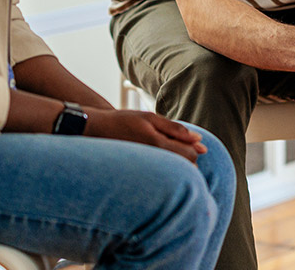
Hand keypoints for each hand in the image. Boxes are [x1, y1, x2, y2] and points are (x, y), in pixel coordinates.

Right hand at [84, 108, 206, 163]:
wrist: (94, 131)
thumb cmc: (124, 121)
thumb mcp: (150, 118)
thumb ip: (175, 129)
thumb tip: (199, 140)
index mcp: (157, 144)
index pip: (189, 155)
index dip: (196, 149)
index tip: (196, 144)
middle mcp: (152, 160)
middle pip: (184, 167)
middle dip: (189, 160)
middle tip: (185, 149)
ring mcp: (145, 169)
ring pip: (172, 174)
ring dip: (178, 166)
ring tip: (170, 154)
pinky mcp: (138, 175)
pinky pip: (160, 176)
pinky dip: (165, 170)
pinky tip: (159, 161)